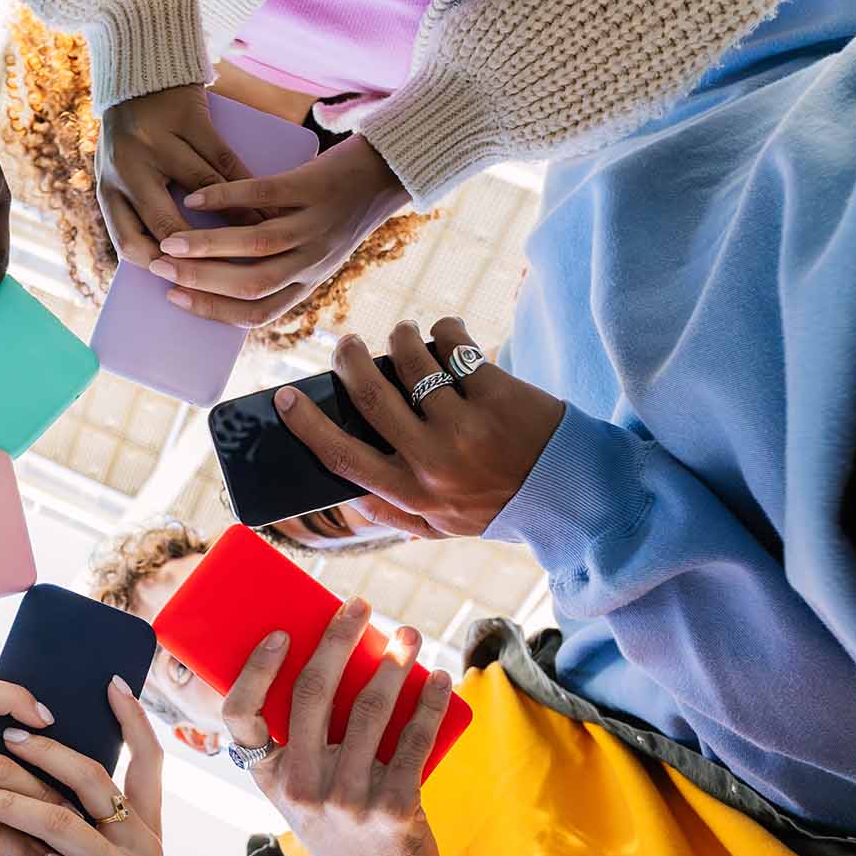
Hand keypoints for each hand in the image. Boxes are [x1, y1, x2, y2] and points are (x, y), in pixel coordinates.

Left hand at [0, 676, 164, 855]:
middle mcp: (147, 850)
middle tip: (6, 734)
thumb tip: (42, 789)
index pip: (149, 763)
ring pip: (63, 825)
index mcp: (147, 835)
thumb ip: (85, 837)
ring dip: (11, 806)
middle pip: (95, 780)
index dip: (133, 720)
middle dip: (46, 752)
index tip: (110, 682)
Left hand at [97, 84, 257, 266]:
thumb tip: (179, 263)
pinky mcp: (187, 118)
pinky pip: (224, 159)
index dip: (162, 266)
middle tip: (233, 272)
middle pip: (167, 224)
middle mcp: (127, 167)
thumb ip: (142, 210)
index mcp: (108, 189)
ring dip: (236, 219)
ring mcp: (157, 141)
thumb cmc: (136, 137)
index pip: (129, 242)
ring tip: (261, 240)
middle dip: (204, 253)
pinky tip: (264, 204)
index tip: (190, 282)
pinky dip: (246, 186)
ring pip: (203, 191)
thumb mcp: (124, 174)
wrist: (140, 70)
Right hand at [149, 136, 409, 327]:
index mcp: (307, 281)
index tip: (174, 299)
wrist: (386, 169)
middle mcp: (313, 261)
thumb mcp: (313, 249)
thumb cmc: (337, 209)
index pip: (257, 313)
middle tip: (159, 269)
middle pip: (251, 285)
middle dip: (200, 282)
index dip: (212, 311)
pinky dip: (226, 198)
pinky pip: (265, 196)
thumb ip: (275, 265)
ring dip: (207, 247)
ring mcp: (316, 226)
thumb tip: (212, 273)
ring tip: (170, 241)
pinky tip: (197, 197)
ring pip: (256, 247)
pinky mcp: (315, 188)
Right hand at [221, 601, 452, 855]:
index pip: (239, 716)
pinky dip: (429, 703)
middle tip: (359, 605)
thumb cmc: (343, 829)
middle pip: (313, 693)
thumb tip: (339, 661)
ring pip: (370, 709)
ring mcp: (347, 800)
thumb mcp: (306, 791)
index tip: (281, 633)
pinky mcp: (393, 810)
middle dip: (337, 638)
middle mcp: (302, 786)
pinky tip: (439, 679)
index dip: (255, 669)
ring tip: (409, 635)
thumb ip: (309, 742)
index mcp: (272, 776)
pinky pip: (412, 741)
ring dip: (393, 661)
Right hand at [277, 317, 565, 536]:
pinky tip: (449, 338)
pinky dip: (444, 331)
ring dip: (400, 337)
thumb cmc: (496, 504)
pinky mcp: (497, 394)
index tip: (283, 397)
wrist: (572, 491)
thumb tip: (344, 491)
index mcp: (412, 495)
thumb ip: (392, 513)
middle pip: (369, 395)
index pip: (342, 457)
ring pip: (409, 360)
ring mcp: (465, 426)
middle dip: (348, 359)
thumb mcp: (440, 525)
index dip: (306, 425)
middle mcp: (433, 462)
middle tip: (346, 344)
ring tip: (404, 337)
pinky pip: (453, 343)